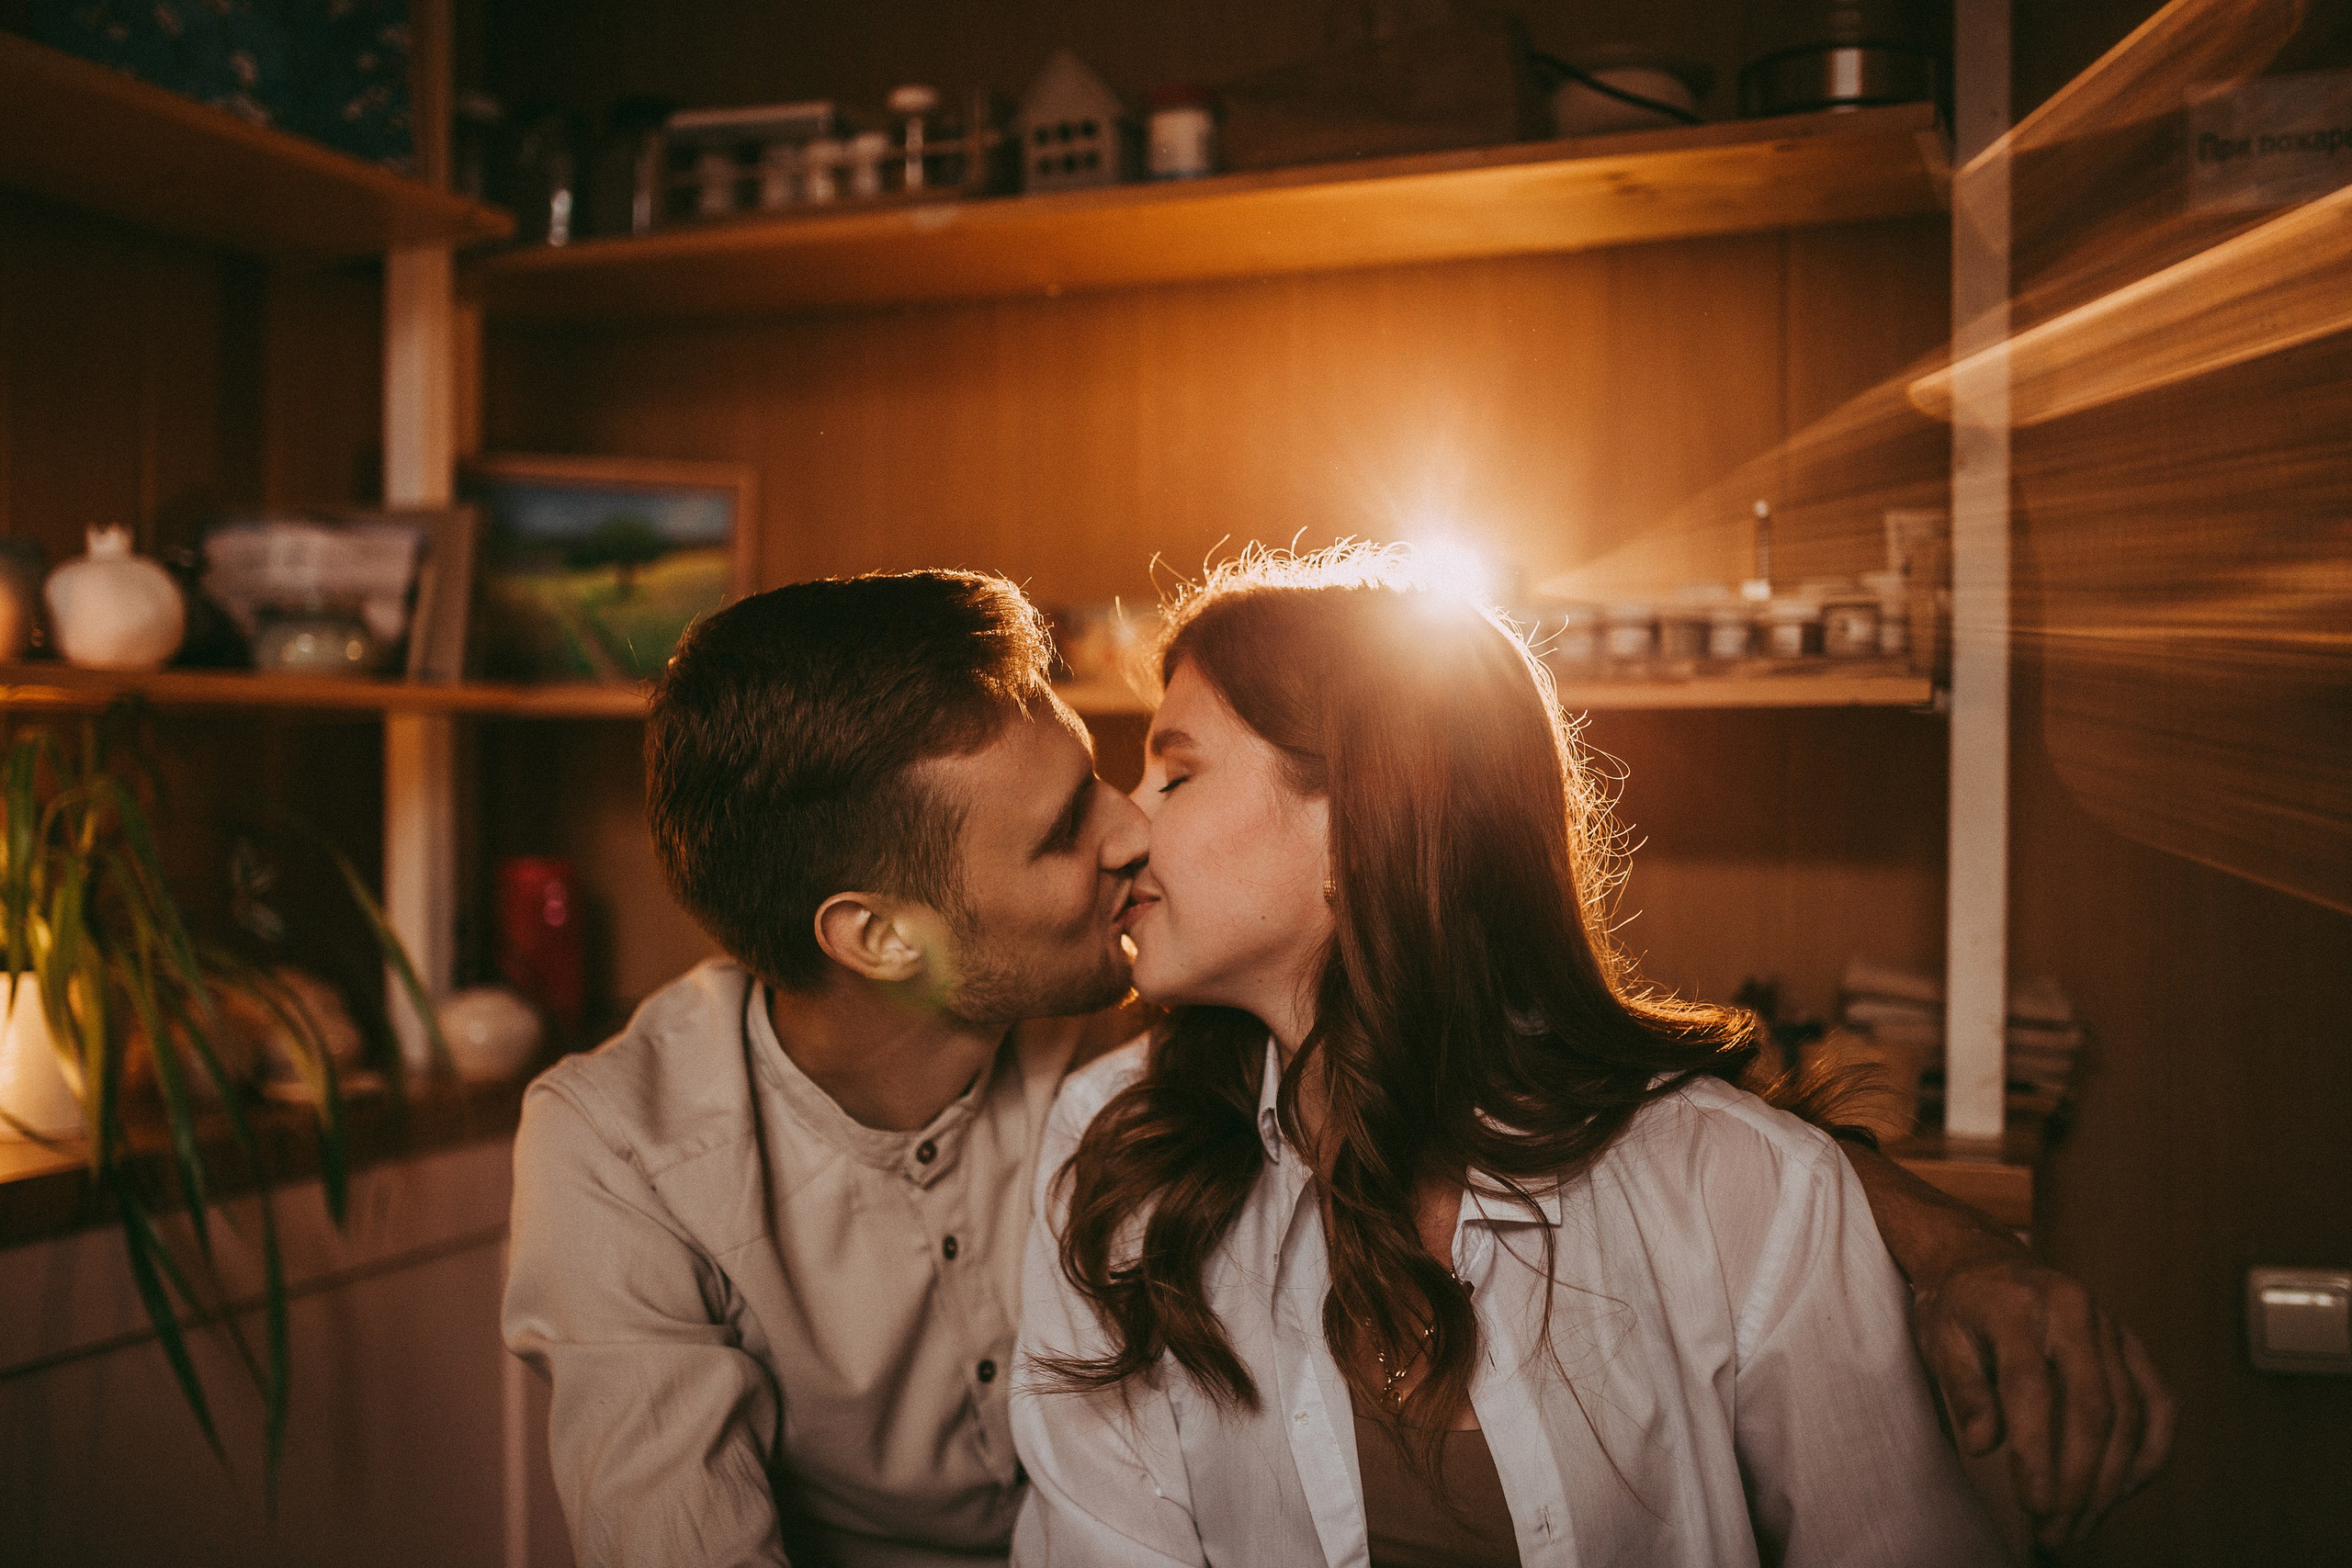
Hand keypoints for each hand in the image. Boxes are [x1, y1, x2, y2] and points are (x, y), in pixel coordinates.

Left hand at [1915, 1257, 2176, 1549]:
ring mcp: (2112, 1327)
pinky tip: (2123, 1490)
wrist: (1986, 1260)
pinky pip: (2159, 1403)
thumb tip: (1982, 1445)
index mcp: (2018, 1305)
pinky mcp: (2134, 1344)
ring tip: (2081, 1525)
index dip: (2036, 1452)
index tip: (2033, 1504)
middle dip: (2077, 1480)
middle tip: (2057, 1530)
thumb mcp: (1941, 1339)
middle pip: (2091, 1407)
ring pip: (2129, 1413)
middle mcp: (2076, 1311)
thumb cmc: (1959, 1307)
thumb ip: (1963, 1389)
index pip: (2032, 1387)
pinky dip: (2150, 1453)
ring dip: (2110, 1480)